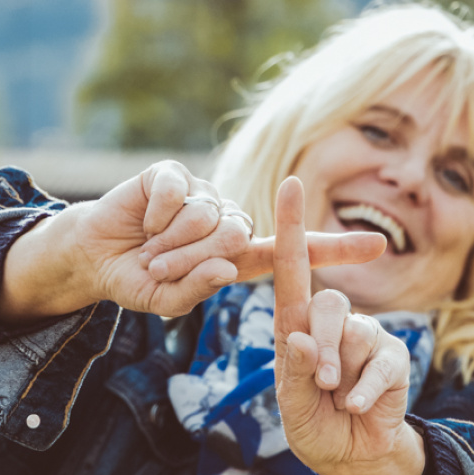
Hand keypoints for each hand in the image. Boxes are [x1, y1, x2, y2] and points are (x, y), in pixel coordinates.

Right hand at [0, 162, 386, 320]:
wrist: (94, 257)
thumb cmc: (136, 281)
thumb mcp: (165, 300)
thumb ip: (195, 289)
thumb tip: (225, 266)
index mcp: (237, 256)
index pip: (293, 253)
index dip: (334, 249)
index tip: (378, 245)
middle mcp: (227, 221)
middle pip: (237, 235)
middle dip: (191, 260)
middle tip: (161, 267)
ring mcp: (202, 194)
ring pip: (208, 214)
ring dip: (169, 242)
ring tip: (149, 247)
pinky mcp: (174, 174)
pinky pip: (176, 191)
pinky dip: (153, 214)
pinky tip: (142, 221)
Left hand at [273, 176, 425, 474]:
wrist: (350, 455)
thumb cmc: (312, 423)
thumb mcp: (292, 405)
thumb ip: (295, 373)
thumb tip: (301, 337)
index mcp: (295, 325)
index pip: (291, 269)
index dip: (291, 227)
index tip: (290, 184)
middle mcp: (329, 322)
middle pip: (326, 303)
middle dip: (323, 345)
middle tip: (321, 382)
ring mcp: (363, 336)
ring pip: (353, 331)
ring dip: (341, 368)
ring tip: (336, 396)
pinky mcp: (391, 356)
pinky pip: (381, 361)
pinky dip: (366, 388)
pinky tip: (356, 405)